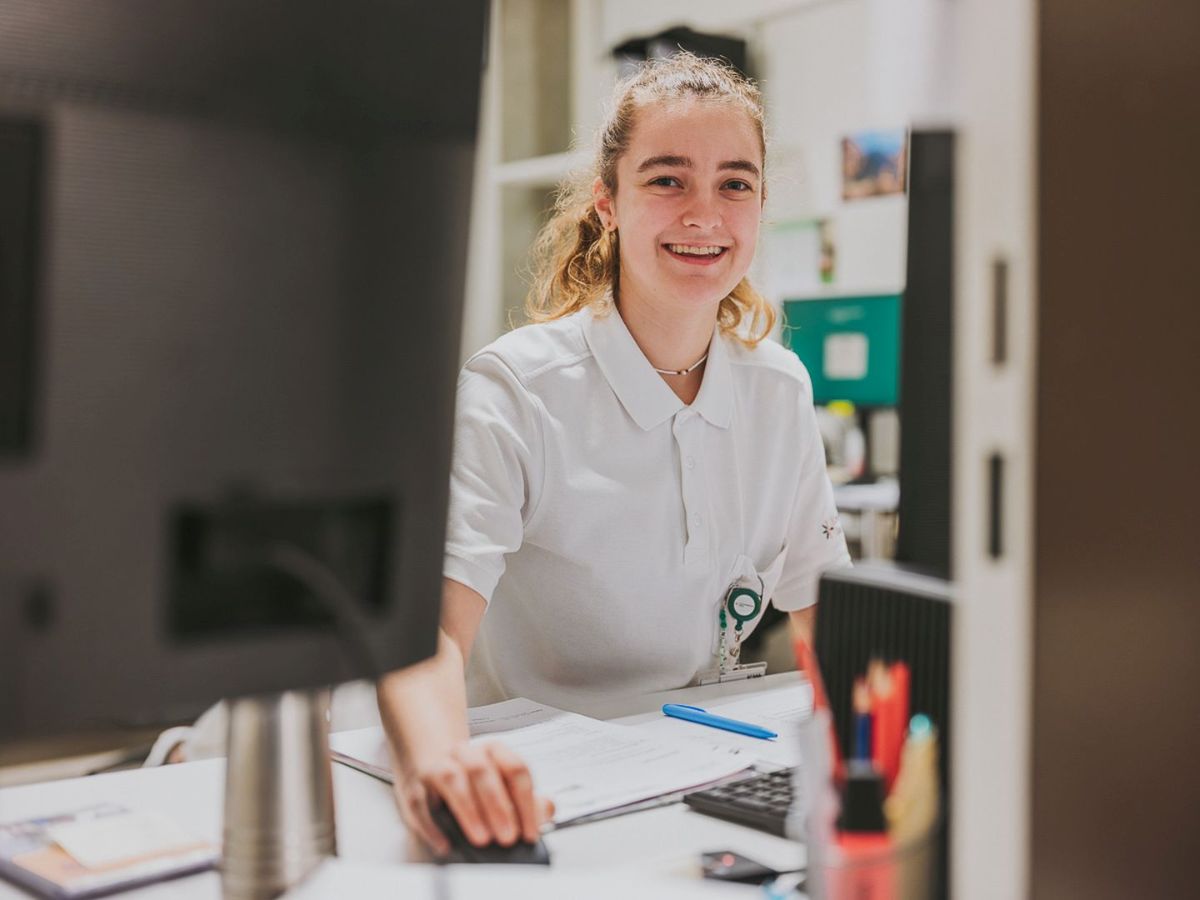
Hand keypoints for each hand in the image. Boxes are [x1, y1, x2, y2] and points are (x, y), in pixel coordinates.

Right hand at [394, 740, 554, 855]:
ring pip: (452, 779)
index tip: (530, 832)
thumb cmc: (474, 780)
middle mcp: (465, 754)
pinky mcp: (415, 788)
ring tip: (481, 838)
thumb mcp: (504, 784)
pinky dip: (433, 826)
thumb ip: (529, 799)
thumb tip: (547, 810)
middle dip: (498, 807)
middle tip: (508, 837)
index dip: (525, 803)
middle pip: (483, 772)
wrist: (432, 766)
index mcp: (493, 750)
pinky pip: (421, 804)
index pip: (515, 769)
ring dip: (468, 810)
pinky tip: (446, 843)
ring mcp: (438, 767)